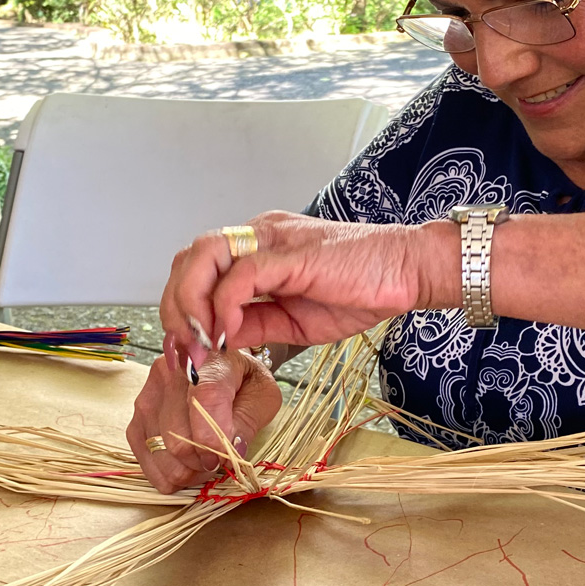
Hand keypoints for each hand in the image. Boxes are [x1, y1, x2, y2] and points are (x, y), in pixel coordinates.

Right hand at [126, 339, 282, 493]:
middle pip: (177, 435)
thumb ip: (248, 421)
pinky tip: (185, 469)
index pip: (205, 400)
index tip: (222, 460)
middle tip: (218, 462)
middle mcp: (169, 373)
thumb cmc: (243, 381)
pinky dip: (166, 474)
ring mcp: (147, 396)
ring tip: (204, 465)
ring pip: (159, 451)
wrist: (219, 369)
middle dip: (202, 461)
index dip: (212, 439)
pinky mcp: (135, 417)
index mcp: (207, 360)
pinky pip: (144, 458)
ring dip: (185, 471)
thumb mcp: (262, 395)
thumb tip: (230, 452)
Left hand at [160, 211, 458, 366]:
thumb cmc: (363, 291)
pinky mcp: (291, 253)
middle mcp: (260, 235)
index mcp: (260, 249)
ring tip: (199, 341)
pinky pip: (241, 274)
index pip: (200, 268)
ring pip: (204, 256)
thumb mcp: (295, 322)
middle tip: (185, 350)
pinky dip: (223, 305)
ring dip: (190, 302)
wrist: (409, 273)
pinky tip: (226, 332)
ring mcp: (273, 239)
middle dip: (175, 306)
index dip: (182, 308)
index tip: (187, 350)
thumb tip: (217, 340)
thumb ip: (255, 324)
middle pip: (190, 258)